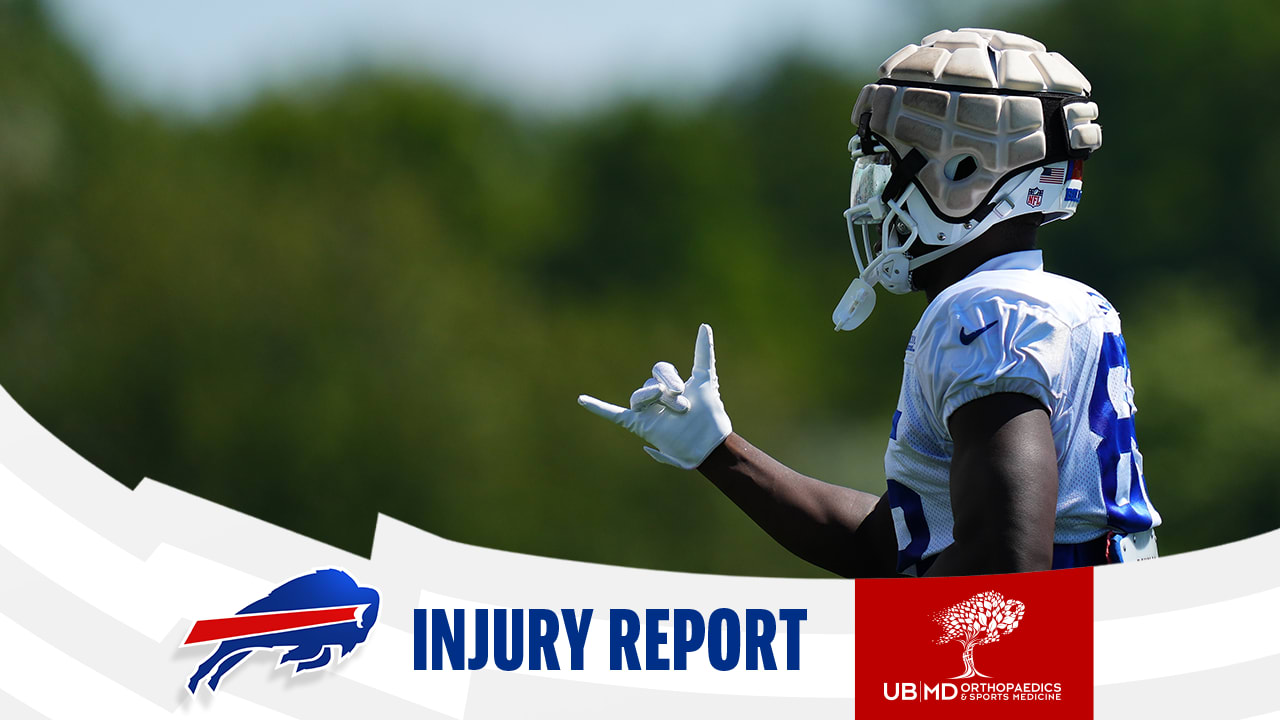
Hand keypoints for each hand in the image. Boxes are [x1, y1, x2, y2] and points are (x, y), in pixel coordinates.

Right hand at [578, 324, 732, 468]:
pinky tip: (582, 399)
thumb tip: (704, 325)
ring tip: (676, 412)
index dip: (668, 376)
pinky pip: (614, 414)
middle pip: (650, 381)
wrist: (709, 442)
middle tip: (684, 406)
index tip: (681, 389)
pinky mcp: (639, 425)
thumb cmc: (709, 413)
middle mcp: (656, 397)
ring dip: (655, 400)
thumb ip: (703, 351)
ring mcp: (647, 411)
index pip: (659, 369)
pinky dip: (598, 407)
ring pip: (638, 395)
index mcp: (668, 386)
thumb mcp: (705, 377)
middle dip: (668, 389)